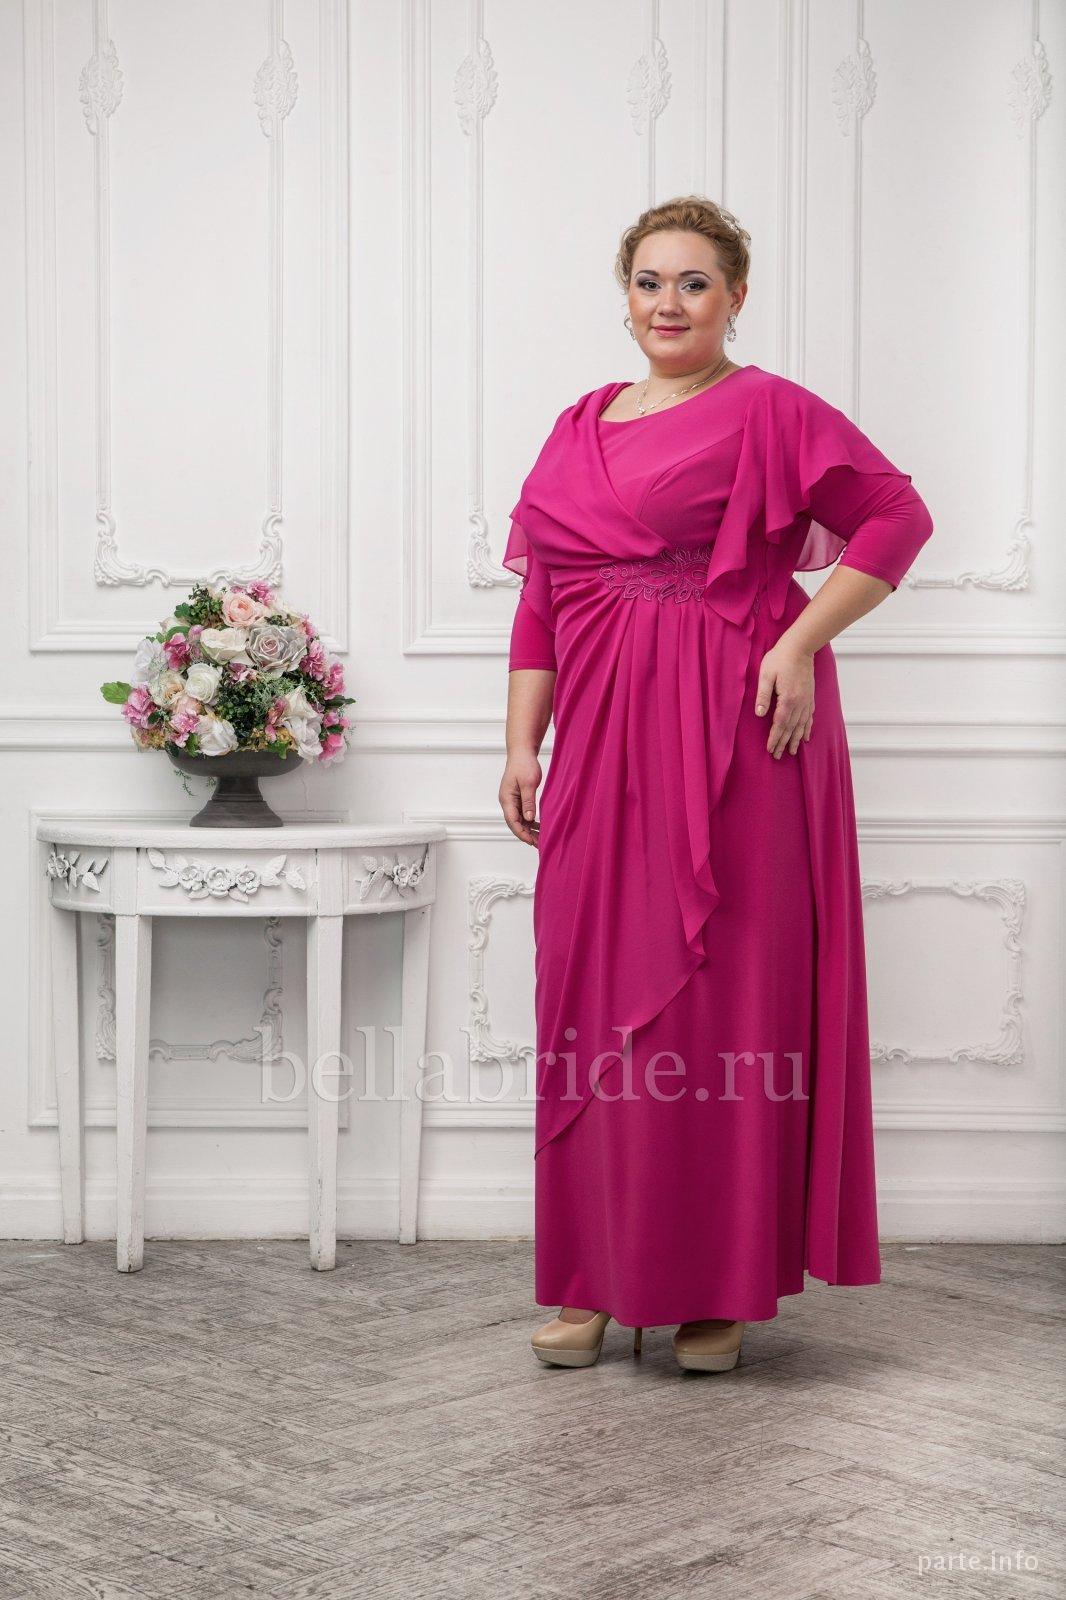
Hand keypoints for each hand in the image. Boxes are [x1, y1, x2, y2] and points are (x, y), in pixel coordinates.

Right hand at [499, 752, 542, 846]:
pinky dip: (530, 821)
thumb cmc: (524, 765)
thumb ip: (528, 802)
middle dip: (527, 835)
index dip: (522, 833)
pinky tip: (540, 826)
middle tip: (540, 844)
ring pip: (519, 820)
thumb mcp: (528, 783)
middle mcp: (507, 802)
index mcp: (507, 799)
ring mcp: (512, 800)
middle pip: (515, 823)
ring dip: (529, 829)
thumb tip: (529, 819)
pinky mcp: (517, 798)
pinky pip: (523, 813)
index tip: (532, 842)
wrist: (522, 752)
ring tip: (541, 839)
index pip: (512, 821)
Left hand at [754, 640, 814, 757]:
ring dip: (796, 740)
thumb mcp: (766, 675)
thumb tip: (759, 714)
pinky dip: (808, 728)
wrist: (800, 647)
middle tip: (777, 756)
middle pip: (791, 728)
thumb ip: (763, 695)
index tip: (770, 749)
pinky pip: (810, 717)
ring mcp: (807, 700)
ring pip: (802, 725)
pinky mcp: (810, 696)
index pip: (779, 724)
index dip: (774, 738)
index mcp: (787, 699)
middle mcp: (799, 703)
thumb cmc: (780, 659)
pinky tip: (807, 737)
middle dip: (784, 743)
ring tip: (792, 752)